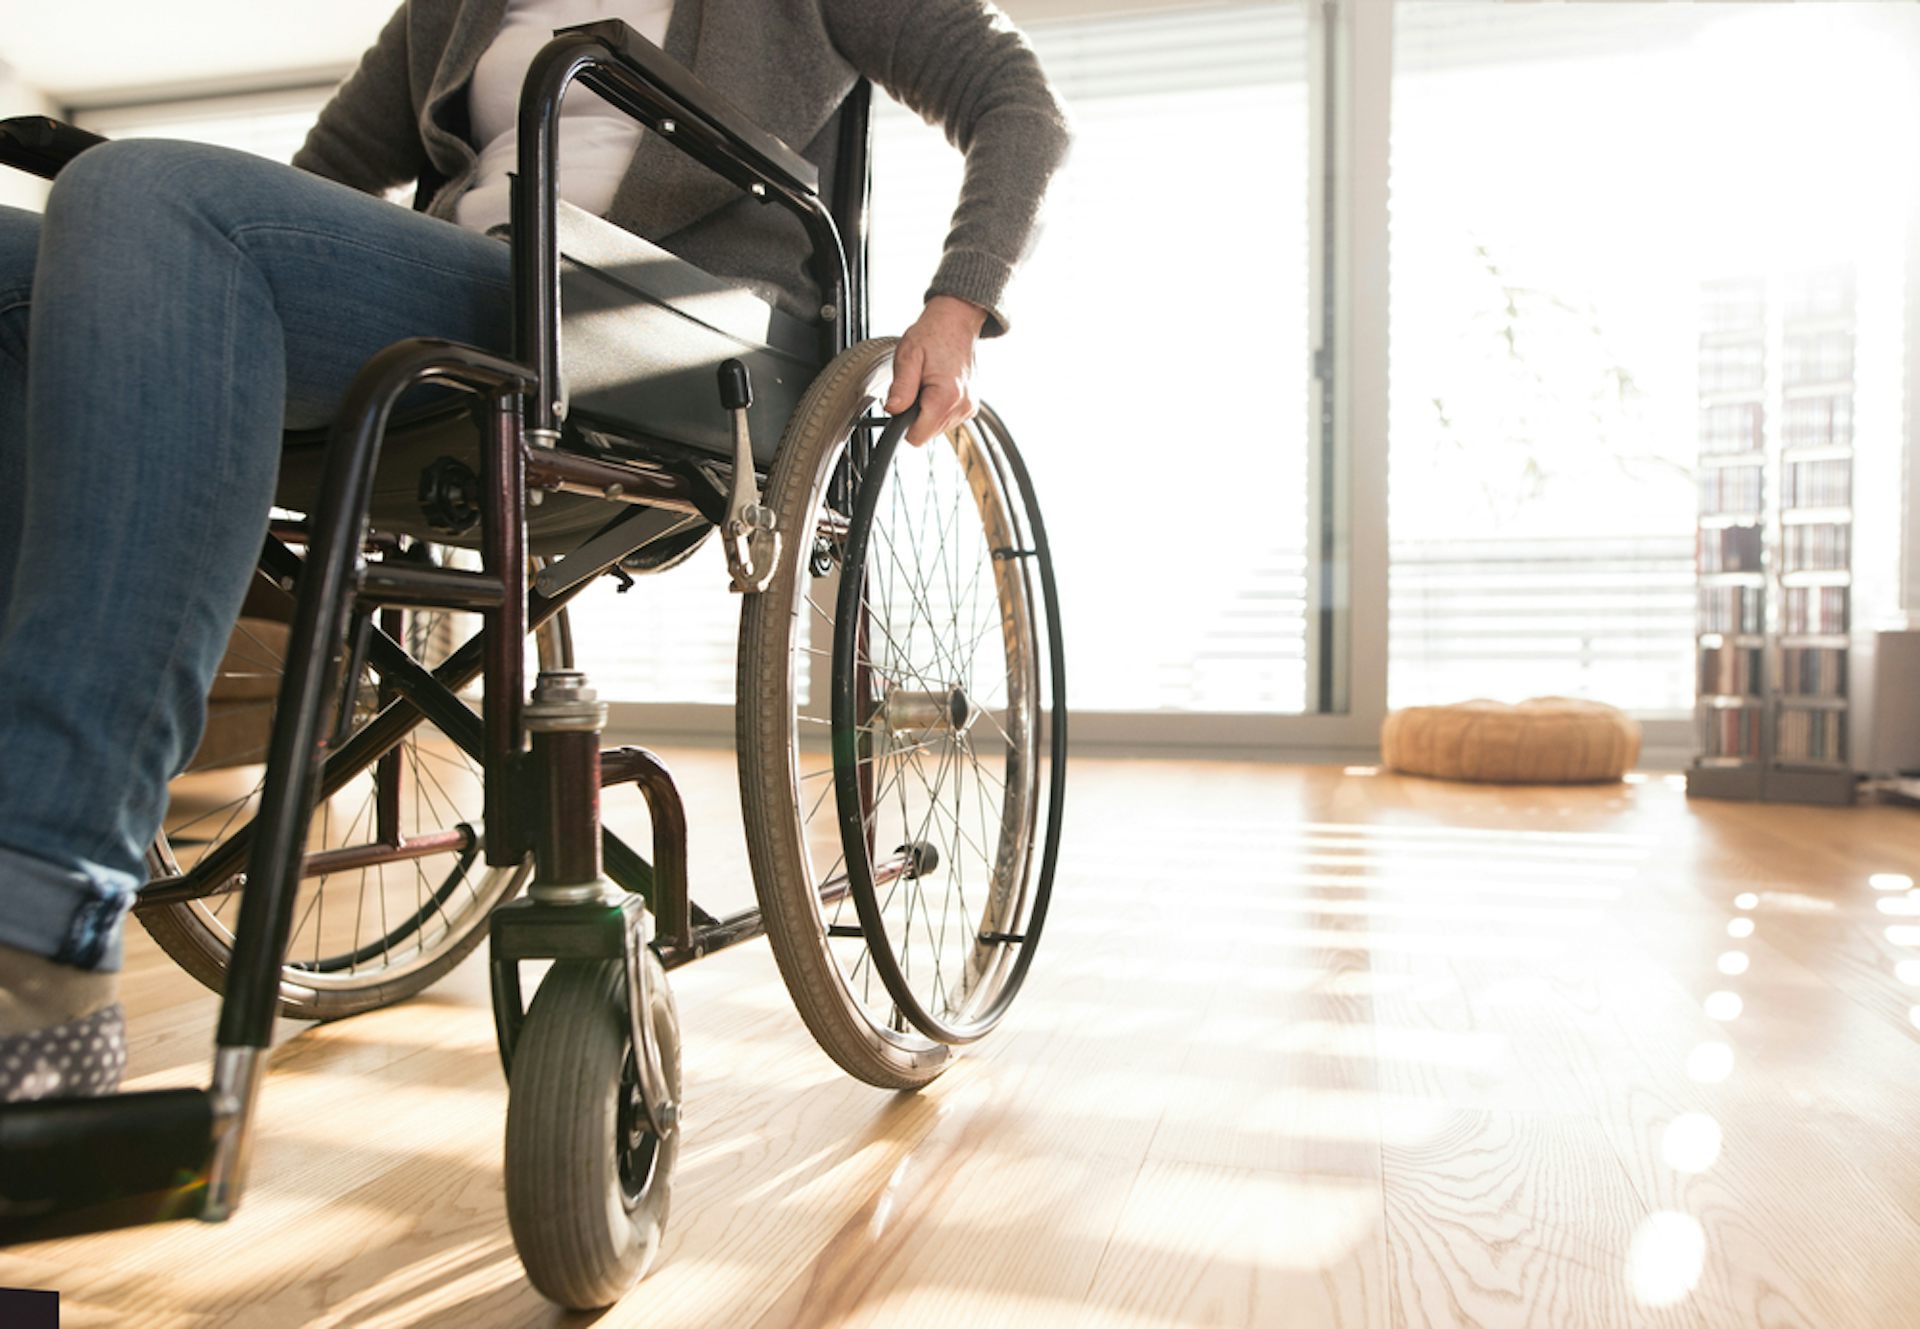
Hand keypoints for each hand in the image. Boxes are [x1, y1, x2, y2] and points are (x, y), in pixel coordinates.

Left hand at [885, 295, 988, 445]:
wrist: (956, 322)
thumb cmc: (932, 335)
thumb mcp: (908, 356)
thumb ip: (901, 387)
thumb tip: (893, 410)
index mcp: (946, 398)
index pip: (916, 437)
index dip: (903, 424)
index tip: (902, 404)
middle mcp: (962, 407)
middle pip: (926, 434)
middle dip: (915, 416)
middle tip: (916, 387)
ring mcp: (968, 408)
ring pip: (935, 429)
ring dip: (926, 411)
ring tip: (927, 383)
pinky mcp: (970, 406)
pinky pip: (946, 420)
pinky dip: (937, 408)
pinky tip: (937, 387)